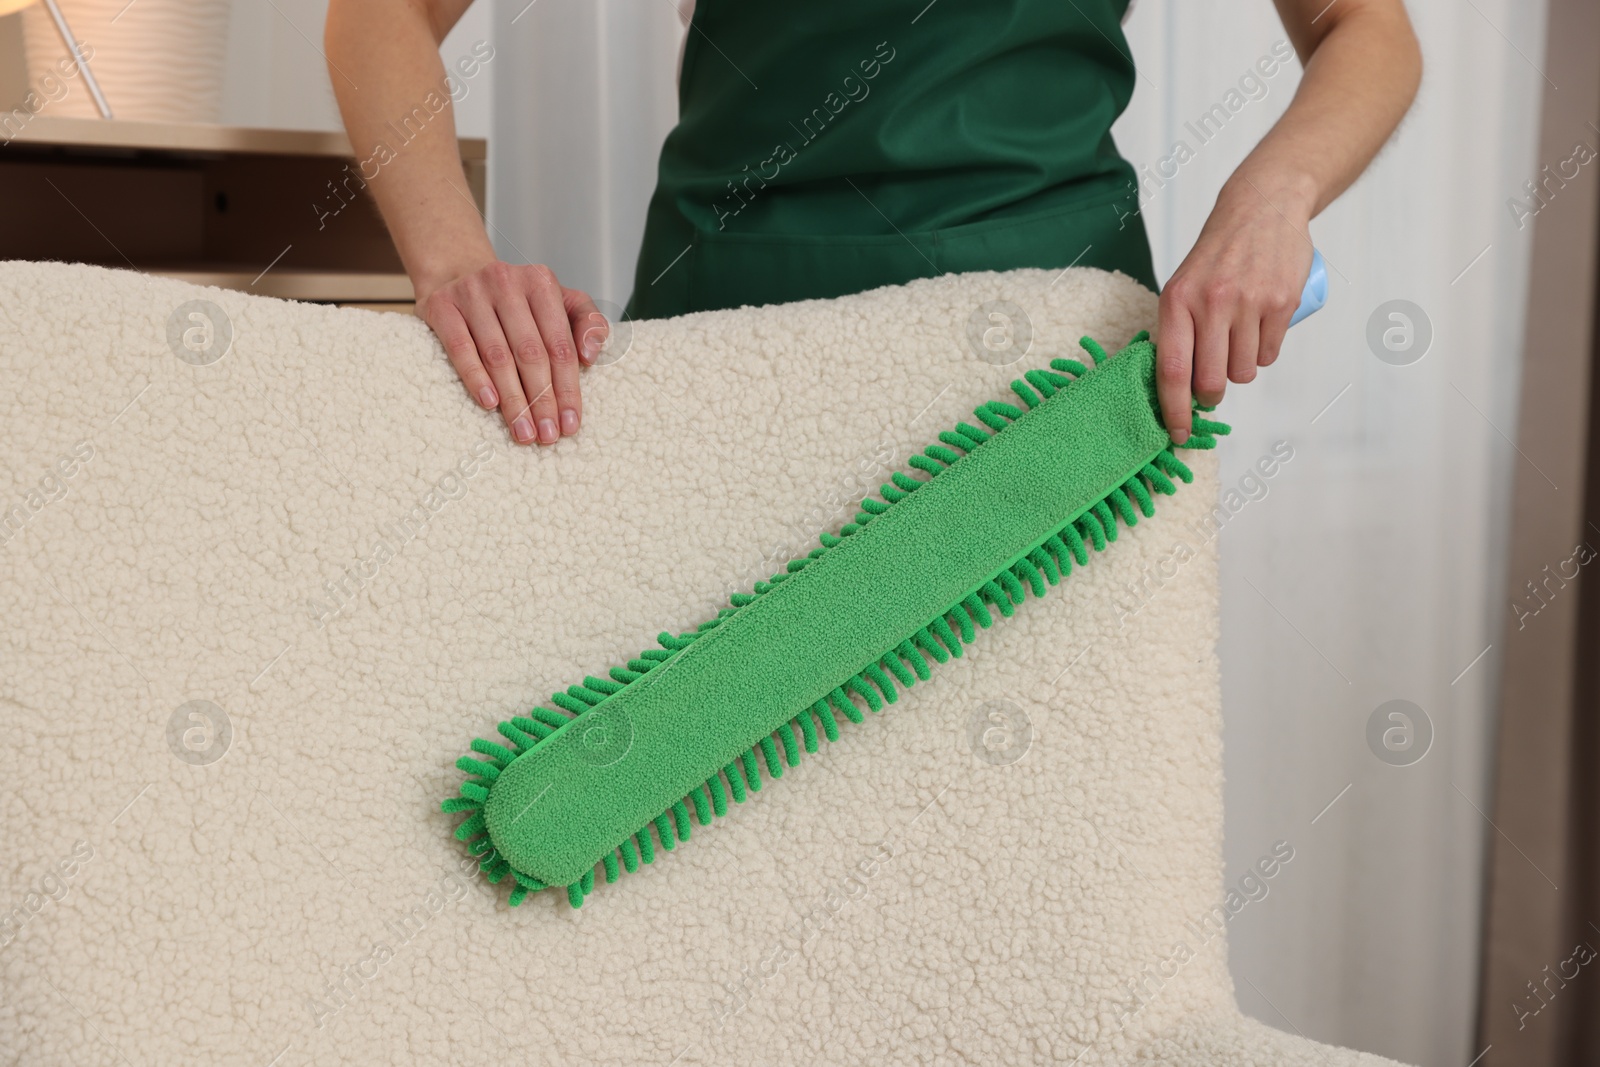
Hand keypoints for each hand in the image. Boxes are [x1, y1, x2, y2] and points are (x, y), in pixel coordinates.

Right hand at [417, 260, 609, 444]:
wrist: (456, 273)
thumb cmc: (516, 300)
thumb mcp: (559, 301)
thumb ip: (587, 323)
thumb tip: (590, 356)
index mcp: (541, 282)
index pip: (560, 345)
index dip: (568, 388)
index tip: (571, 424)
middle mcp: (507, 282)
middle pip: (530, 353)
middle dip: (542, 400)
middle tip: (547, 435)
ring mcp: (471, 292)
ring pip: (498, 355)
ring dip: (513, 400)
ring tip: (523, 431)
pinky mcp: (442, 305)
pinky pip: (461, 348)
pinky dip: (476, 377)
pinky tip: (490, 403)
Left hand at [1155, 177, 1313, 443]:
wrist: (1262, 208)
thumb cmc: (1217, 256)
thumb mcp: (1183, 285)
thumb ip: (1176, 330)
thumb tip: (1170, 386)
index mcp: (1177, 301)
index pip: (1171, 369)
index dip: (1173, 409)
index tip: (1176, 434)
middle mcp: (1211, 302)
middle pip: (1210, 380)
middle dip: (1210, 395)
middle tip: (1211, 388)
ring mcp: (1249, 302)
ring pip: (1243, 372)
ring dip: (1240, 370)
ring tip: (1237, 341)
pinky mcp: (1281, 301)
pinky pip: (1270, 355)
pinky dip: (1263, 353)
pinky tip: (1259, 330)